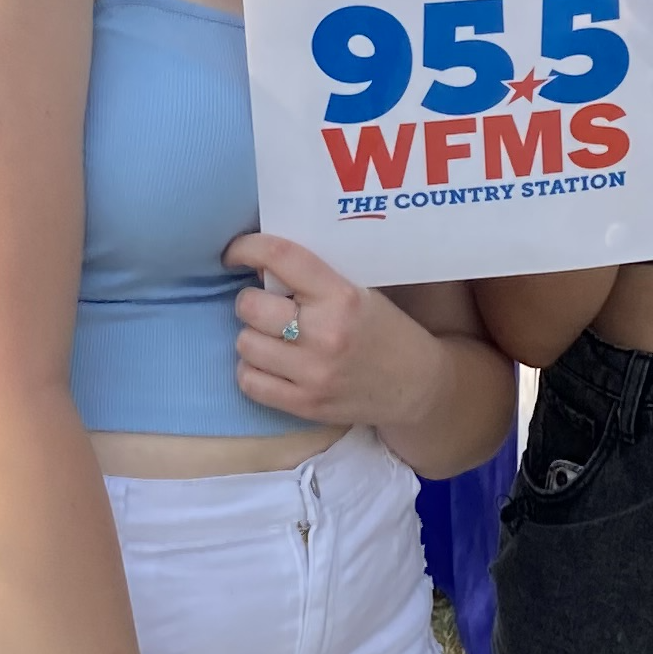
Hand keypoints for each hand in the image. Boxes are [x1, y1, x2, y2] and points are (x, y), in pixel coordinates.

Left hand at [224, 231, 443, 431]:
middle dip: (250, 301)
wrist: (417, 386)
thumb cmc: (384, 331)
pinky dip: (253, 370)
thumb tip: (258, 269)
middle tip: (265, 306)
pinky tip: (271, 365)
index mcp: (342, 296)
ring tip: (272, 337)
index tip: (235, 253)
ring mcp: (313, 373)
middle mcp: (325, 333)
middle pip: (250, 306)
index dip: (247, 248)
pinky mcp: (305, 405)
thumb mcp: (359, 293)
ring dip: (252, 336)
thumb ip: (314, 281)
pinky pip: (249, 382)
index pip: (281, 258)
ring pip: (245, 344)